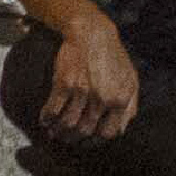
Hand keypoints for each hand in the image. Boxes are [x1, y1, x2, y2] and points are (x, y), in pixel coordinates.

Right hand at [46, 11, 141, 138]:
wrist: (92, 34)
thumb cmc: (112, 56)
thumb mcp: (131, 79)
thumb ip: (130, 105)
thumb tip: (122, 129)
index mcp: (121, 100)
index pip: (108, 133)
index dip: (95, 141)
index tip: (86, 141)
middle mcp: (103, 99)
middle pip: (86, 131)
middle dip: (74, 138)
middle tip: (66, 139)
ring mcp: (83, 92)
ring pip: (68, 123)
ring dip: (58, 131)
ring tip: (53, 131)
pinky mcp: (64, 84)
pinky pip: (53, 109)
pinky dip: (46, 118)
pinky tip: (44, 120)